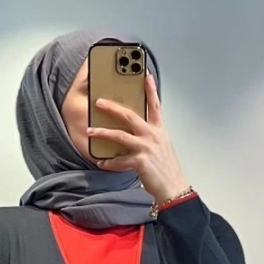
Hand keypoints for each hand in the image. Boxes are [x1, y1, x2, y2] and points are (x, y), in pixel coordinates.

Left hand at [86, 72, 191, 204]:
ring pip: (119, 136)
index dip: (150, 89)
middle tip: (99, 102)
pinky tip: (101, 162)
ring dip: (102, 132)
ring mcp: (146, 148)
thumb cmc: (166, 168)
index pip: (155, 105)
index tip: (145, 74)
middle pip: (129, 116)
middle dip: (112, 107)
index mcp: (159, 130)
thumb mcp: (162, 146)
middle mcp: (153, 136)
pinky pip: (120, 160)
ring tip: (90, 131)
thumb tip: (133, 130)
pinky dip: (109, 162)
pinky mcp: (140, 162)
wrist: (174, 188)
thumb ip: (150, 135)